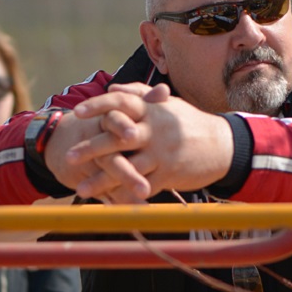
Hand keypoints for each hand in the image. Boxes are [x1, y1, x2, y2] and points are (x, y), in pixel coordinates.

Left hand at [59, 83, 233, 203]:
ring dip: (102, 181)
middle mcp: (155, 130)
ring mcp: (162, 154)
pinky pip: (142, 187)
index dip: (99, 106)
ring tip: (81, 189)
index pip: (121, 102)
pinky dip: (124, 196)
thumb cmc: (190, 123)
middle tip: (68, 157)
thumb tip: (112, 89)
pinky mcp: (169, 174)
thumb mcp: (167, 105)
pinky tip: (107, 203)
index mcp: (152, 110)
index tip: (79, 112)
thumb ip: (139, 95)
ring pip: (127, 169)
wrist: (222, 146)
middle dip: (91, 149)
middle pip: (118, 139)